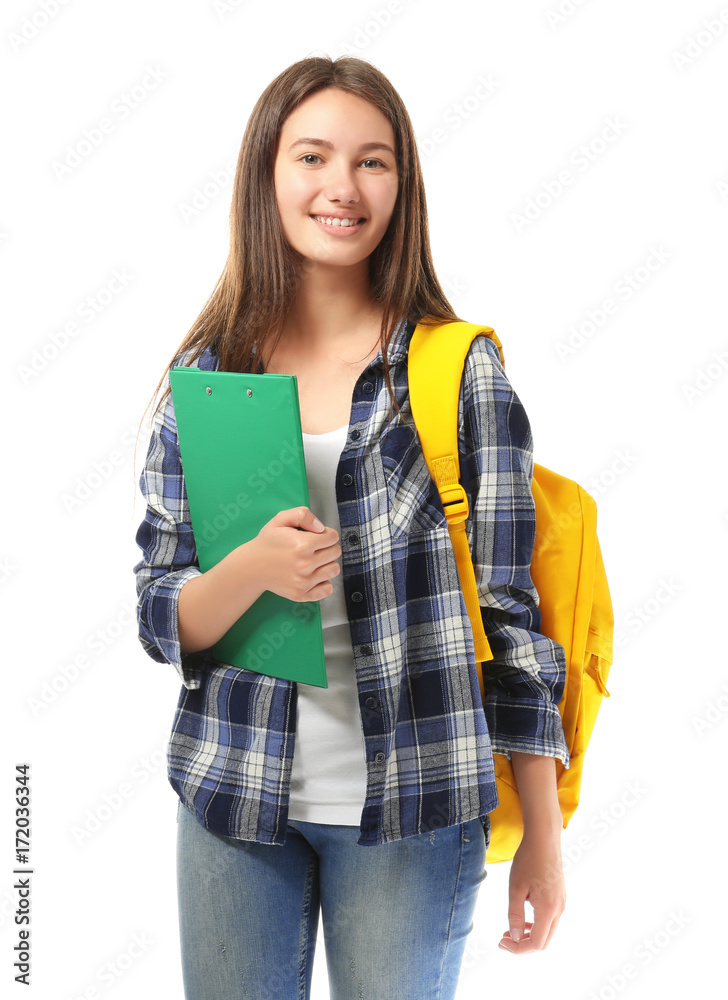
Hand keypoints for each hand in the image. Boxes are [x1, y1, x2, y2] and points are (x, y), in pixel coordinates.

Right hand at [254, 506, 340, 601]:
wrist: (251, 566)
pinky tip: (313, 575)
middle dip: (327, 547)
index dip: (326, 534)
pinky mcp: (301, 594)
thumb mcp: (280, 519)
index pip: (333, 537)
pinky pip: (327, 589)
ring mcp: (303, 582)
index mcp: (303, 544)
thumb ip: (303, 515)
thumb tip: (321, 528)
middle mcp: (305, 564)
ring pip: (334, 569)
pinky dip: (324, 582)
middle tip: (314, 548)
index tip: (316, 536)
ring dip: (327, 563)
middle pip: (336, 552)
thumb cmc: (268, 542)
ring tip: (313, 561)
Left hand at [499, 829, 565, 953]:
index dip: (518, 948)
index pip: (536, 943)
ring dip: (529, 935)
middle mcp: (559, 909)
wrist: (544, 838)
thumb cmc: (528, 860)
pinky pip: (549, 920)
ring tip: (509, 930)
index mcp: (548, 909)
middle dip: (522, 945)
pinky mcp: (560, 897)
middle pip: (543, 941)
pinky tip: (522, 919)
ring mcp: (562, 903)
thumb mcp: (516, 888)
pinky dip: (536, 925)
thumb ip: (515, 915)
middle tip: (503, 938)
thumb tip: (513, 937)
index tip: (501, 943)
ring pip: (547, 932)